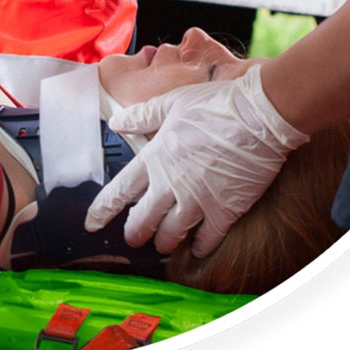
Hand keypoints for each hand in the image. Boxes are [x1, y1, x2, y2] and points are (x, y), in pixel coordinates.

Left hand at [84, 66, 307, 256]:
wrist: (258, 116)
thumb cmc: (214, 104)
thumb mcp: (171, 103)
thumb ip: (142, 116)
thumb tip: (116, 122)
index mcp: (155, 158)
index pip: (120, 191)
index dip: (103, 210)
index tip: (92, 223)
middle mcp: (171, 185)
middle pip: (143, 221)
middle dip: (134, 233)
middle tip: (133, 238)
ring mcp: (198, 201)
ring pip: (171, 236)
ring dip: (164, 242)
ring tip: (162, 244)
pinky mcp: (225, 211)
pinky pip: (207, 239)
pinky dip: (199, 246)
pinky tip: (197, 246)